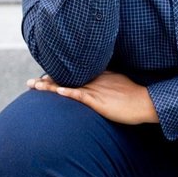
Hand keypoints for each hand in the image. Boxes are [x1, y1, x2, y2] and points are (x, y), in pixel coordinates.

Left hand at [26, 70, 159, 124]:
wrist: (147, 103)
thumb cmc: (134, 97)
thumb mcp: (117, 84)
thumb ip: (105, 83)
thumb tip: (96, 87)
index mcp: (98, 77)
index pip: (73, 74)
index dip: (56, 76)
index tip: (42, 77)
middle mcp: (94, 81)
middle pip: (66, 78)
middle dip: (47, 81)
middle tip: (30, 83)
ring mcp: (96, 91)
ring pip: (70, 86)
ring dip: (51, 87)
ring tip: (35, 86)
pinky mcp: (100, 102)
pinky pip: (82, 96)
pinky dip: (70, 93)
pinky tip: (59, 92)